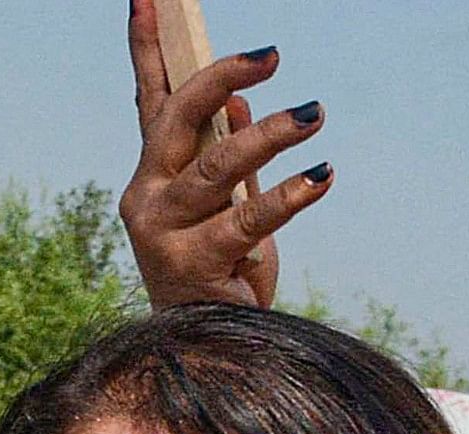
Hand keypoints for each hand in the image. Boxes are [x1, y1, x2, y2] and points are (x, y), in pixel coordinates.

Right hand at [119, 7, 327, 309]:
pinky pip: (250, 218)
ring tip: (315, 114)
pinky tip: (322, 174)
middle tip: (272, 55)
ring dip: (272, 136)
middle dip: (223, 77)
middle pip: (180, 117)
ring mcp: (165, 231)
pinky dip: (291, 194)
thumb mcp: (226, 206)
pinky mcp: (196, 263)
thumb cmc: (220, 273)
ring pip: (220, 164)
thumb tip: (250, 104)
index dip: (146, 46)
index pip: (149, 97)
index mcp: (152, 174)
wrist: (207, 352)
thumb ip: (228, 154)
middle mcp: (147, 196)